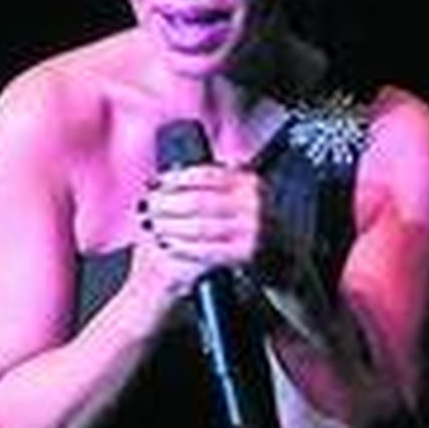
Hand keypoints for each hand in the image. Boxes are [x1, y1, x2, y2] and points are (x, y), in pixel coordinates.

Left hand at [138, 164, 276, 298]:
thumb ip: (217, 181)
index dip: (175, 178)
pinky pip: (206, 250)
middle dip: (165, 204)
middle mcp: (253, 203)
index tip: (155, 183)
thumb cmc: (250, 221)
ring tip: (152, 227)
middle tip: (146, 207)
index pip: (205, 173)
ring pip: (198, 226)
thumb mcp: (241, 193)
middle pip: (197, 200)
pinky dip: (182, 248)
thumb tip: (170, 177)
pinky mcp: (246, 254)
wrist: (283, 254)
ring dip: (169, 227)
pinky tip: (169, 245)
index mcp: (249, 181)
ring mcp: (252, 229)